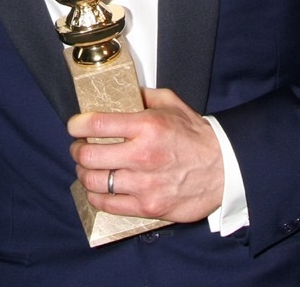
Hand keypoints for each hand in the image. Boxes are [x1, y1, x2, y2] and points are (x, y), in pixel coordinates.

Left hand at [67, 88, 222, 223]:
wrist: (225, 169)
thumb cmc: (196, 137)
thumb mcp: (171, 104)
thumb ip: (143, 96)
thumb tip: (121, 92)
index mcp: (147, 126)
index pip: (97, 123)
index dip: (77, 124)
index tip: (74, 126)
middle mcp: (142, 155)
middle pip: (89, 154)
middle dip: (77, 150)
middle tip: (79, 148)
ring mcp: (144, 183)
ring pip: (94, 181)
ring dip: (84, 173)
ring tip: (87, 168)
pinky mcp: (148, 206)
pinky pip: (108, 204)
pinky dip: (95, 197)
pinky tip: (97, 189)